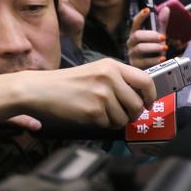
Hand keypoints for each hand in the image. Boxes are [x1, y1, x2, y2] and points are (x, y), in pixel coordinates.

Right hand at [23, 58, 155, 128]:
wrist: (40, 89)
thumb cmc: (68, 83)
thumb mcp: (96, 71)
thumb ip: (119, 80)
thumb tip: (141, 98)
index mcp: (112, 66)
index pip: (145, 80)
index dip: (150, 95)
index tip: (148, 103)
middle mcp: (109, 78)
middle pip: (137, 104)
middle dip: (133, 114)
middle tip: (125, 115)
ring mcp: (102, 94)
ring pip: (124, 117)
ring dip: (116, 120)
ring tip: (102, 113)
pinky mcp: (93, 111)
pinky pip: (109, 124)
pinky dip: (103, 124)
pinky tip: (91, 115)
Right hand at [127, 7, 170, 69]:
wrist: (152, 68)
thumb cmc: (153, 50)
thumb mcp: (159, 36)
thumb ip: (162, 24)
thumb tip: (166, 9)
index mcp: (136, 34)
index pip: (135, 22)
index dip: (140, 16)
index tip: (147, 10)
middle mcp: (131, 43)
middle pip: (137, 35)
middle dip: (151, 35)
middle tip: (163, 37)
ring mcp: (132, 54)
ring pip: (140, 48)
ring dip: (154, 47)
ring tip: (165, 47)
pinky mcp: (135, 65)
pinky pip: (144, 62)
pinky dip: (154, 60)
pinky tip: (162, 58)